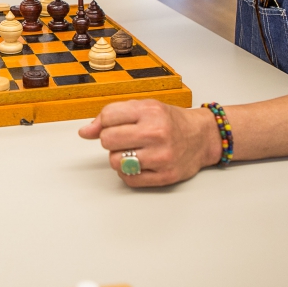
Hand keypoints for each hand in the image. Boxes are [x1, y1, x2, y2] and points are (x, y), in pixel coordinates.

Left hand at [79, 100, 220, 186]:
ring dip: (119, 158)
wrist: (202, 137)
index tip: (115, 125)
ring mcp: (161, 156)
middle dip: (111, 141)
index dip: (105, 123)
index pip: (107, 117)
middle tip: (124, 139)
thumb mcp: (143, 107)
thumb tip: (84, 132)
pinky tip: (139, 164)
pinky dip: (128, 173)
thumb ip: (113, 116)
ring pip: (115, 161)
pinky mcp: (165, 176)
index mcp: (149, 111)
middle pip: (108, 140)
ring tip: (133, 151)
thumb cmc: (171, 121)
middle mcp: (156, 132)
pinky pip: (128, 179)